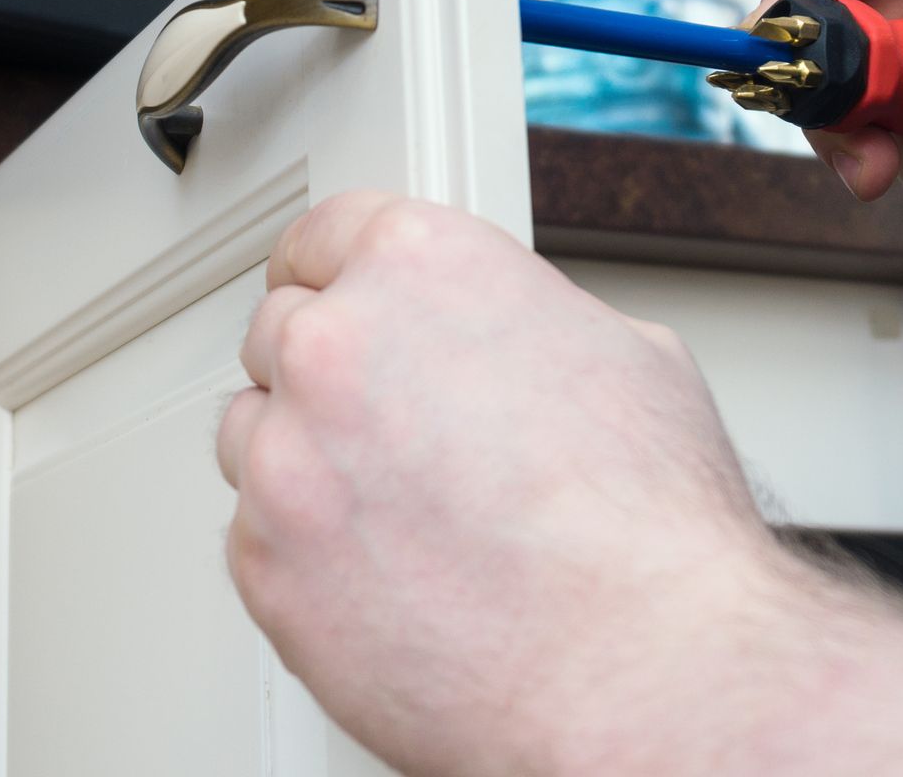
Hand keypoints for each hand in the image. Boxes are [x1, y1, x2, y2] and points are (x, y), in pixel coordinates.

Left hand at [216, 192, 793, 775]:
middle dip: (327, 371)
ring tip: (400, 512)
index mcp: (421, 266)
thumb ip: (527, 322)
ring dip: (304, 459)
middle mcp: (336, 345)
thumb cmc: (649, 529)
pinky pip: (254, 537)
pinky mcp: (263, 564)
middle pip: (280, 331)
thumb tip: (510, 336)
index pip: (324, 233)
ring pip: (252, 433)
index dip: (331, 269)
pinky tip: (386, 574)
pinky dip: (303, 553)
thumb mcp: (626, 355)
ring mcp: (286, 457)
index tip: (321, 290)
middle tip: (389, 425)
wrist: (637, 669)